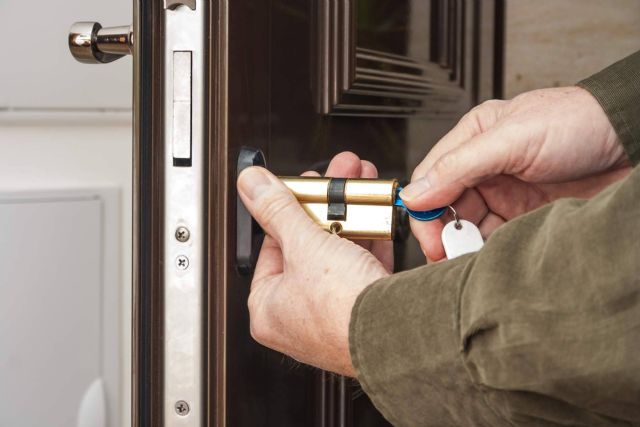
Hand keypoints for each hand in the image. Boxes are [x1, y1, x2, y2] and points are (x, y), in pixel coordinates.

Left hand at [236, 154, 389, 375]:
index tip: (301, 185)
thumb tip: (251, 184)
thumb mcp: (304, 245)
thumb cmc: (341, 309)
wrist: (395, 335)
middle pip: (307, 246)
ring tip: (358, 187)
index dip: (287, 208)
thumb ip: (277, 209)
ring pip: (338, 254)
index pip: (271, 246)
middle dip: (325, 205)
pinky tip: (376, 216)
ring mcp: (333, 316)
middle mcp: (297, 317)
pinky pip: (363, 268)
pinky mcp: (364, 312)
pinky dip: (370, 241)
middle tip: (334, 178)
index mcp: (268, 308)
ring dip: (350, 217)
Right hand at [400, 86, 631, 260]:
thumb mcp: (511, 140)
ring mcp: (507, 191)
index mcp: (473, 138)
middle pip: (447, 206)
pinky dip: (490, 250)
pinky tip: (491, 257)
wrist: (632, 141)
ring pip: (471, 225)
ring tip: (469, 260)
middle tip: (447, 256)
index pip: (431, 178)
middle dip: (444, 233)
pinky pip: (497, 237)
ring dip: (466, 244)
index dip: (424, 210)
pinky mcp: (527, 213)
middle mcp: (485, 165)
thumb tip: (414, 194)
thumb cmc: (578, 124)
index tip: (429, 238)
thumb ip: (459, 167)